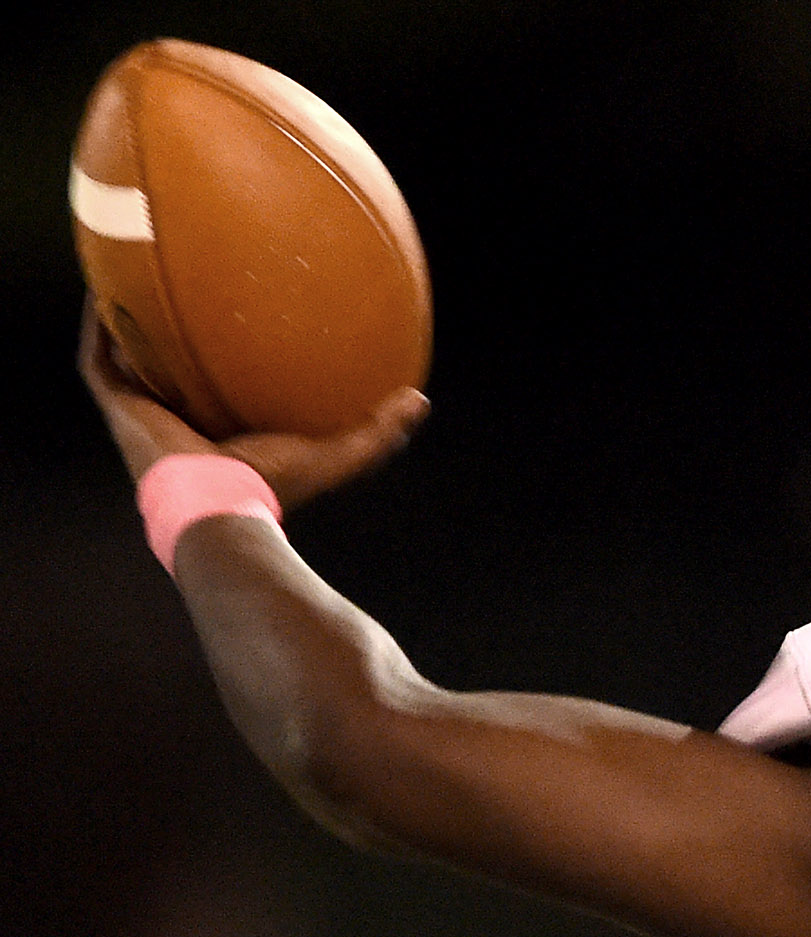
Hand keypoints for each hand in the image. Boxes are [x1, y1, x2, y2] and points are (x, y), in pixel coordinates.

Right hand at [78, 301, 428, 511]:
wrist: (219, 504)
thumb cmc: (274, 486)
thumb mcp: (335, 454)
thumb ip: (377, 431)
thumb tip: (420, 400)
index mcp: (218, 425)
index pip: (217, 380)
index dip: (224, 350)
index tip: (239, 311)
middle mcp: (176, 414)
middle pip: (168, 361)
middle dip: (170, 325)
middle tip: (180, 277)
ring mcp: (141, 410)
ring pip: (126, 353)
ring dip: (126, 314)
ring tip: (130, 267)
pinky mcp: (119, 405)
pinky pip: (99, 354)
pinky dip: (101, 322)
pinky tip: (108, 283)